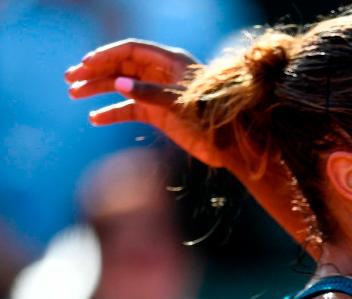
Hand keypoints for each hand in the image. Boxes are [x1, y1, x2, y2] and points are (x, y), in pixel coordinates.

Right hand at [65, 39, 258, 172]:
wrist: (232, 145)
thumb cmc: (213, 118)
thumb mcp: (182, 103)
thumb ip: (150, 93)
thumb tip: (117, 84)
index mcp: (171, 62)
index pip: (131, 51)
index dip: (107, 55)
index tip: (85, 65)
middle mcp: (163, 75)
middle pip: (122, 67)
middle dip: (96, 71)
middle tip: (70, 79)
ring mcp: (160, 95)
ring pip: (122, 87)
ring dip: (98, 89)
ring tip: (74, 94)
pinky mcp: (160, 115)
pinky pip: (130, 109)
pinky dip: (113, 112)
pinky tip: (95, 119)